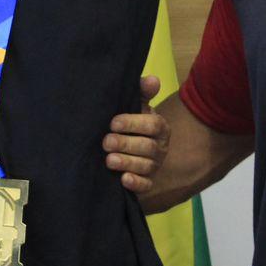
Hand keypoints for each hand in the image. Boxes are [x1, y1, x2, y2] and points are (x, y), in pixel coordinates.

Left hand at [102, 75, 168, 193]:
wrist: (121, 148)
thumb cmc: (127, 123)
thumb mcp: (133, 105)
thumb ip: (141, 92)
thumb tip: (153, 79)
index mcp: (159, 127)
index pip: (154, 125)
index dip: (134, 124)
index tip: (113, 123)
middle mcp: (159, 147)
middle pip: (149, 147)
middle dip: (126, 144)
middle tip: (106, 142)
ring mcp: (154, 166)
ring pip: (147, 166)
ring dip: (128, 163)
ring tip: (109, 160)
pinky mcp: (147, 183)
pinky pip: (146, 185)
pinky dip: (136, 183)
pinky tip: (123, 180)